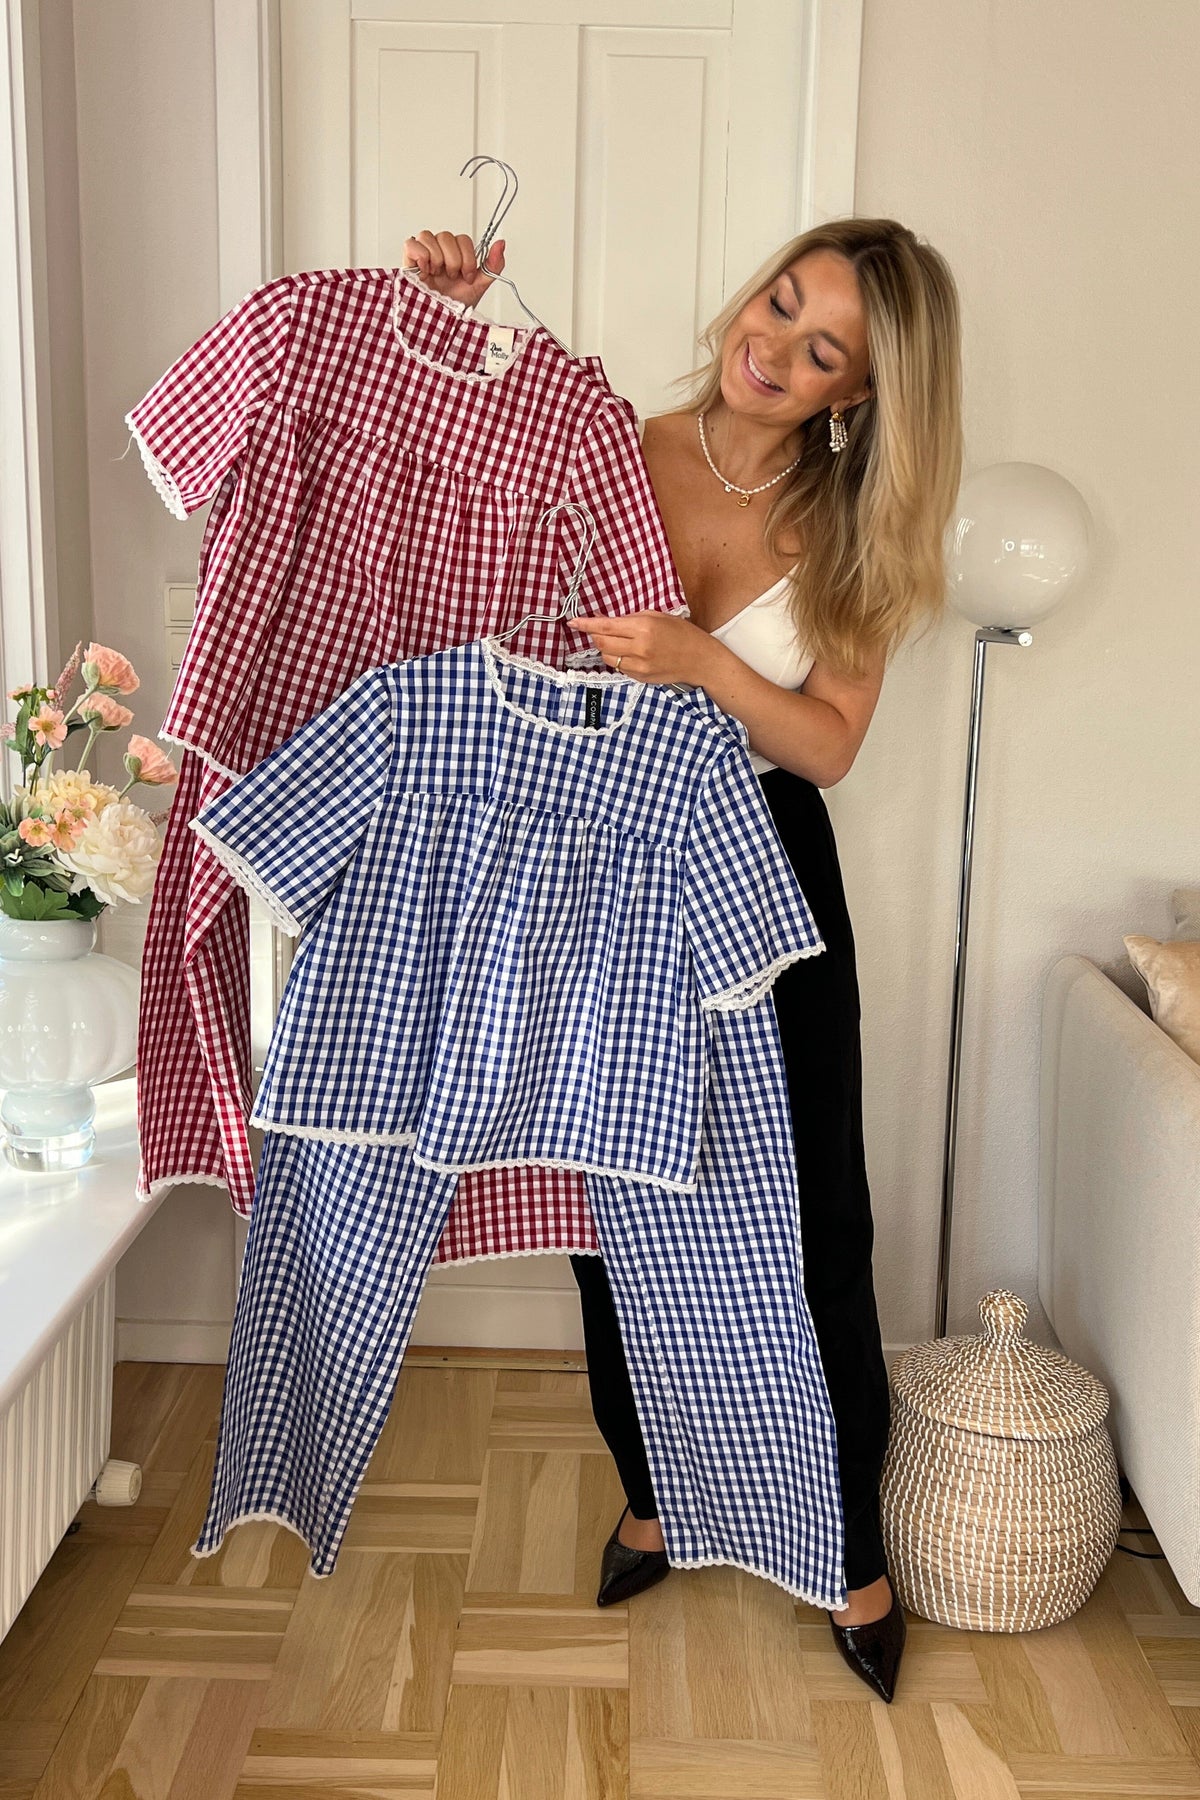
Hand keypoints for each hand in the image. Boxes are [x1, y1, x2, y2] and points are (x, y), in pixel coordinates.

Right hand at [400, 230, 505, 308]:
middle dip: (453, 260)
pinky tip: (425, 271)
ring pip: (428, 236)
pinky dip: (420, 255)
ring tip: (436, 276)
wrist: (442, 322)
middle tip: (451, 278)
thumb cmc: (456, 305)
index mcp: (456, 255)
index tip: (466, 277)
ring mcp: (423, 255)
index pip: (462, 238)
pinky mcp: (408, 261)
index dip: (467, 257)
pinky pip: (411, 243)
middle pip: (446, 236)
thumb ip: (493, 264)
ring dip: (437, 259)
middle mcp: (439, 252)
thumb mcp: (480, 285)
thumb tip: (501, 243)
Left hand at [573, 613, 716, 687]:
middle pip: (602, 644)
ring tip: (620, 642)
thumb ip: (631, 619)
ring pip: (608, 658)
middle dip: (595, 636)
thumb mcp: (658, 616)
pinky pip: (620, 668)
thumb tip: (607, 620)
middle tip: (598, 630)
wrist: (700, 660)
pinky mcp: (641, 678)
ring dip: (607, 649)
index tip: (573, 622)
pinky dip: (619, 660)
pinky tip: (631, 654)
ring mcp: (639, 666)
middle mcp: (639, 648)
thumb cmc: (682, 634)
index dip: (586, 624)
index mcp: (643, 628)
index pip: (605, 627)